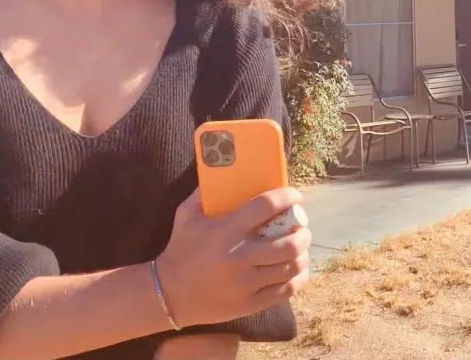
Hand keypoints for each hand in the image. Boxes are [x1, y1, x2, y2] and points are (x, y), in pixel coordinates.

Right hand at [156, 188, 310, 328]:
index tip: (295, 195)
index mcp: (226, 231)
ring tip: (301, 245)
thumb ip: (203, 192)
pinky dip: (298, 278)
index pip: (266, 206)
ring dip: (303, 253)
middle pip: (288, 242)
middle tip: (302, 225)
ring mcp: (246, 283)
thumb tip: (220, 168)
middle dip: (303, 231)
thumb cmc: (180, 248)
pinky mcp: (250, 303)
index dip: (287, 197)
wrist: (168, 294)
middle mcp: (239, 256)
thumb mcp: (186, 215)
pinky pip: (285, 291)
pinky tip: (298, 269)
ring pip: (290, 267)